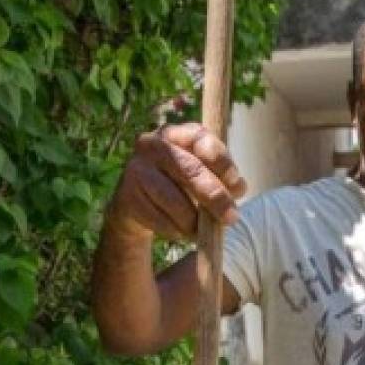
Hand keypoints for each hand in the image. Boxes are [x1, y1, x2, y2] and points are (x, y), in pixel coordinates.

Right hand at [108, 122, 246, 239]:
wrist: (140, 201)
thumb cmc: (183, 184)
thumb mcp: (206, 174)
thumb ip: (224, 177)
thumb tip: (238, 188)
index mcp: (179, 134)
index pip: (202, 140)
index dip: (223, 164)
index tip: (237, 187)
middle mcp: (154, 144)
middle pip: (190, 170)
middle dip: (215, 197)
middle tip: (231, 218)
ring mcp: (137, 168)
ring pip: (174, 200)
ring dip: (194, 221)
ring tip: (203, 230)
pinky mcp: (127, 195)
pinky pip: (159, 219)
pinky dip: (176, 230)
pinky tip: (181, 231)